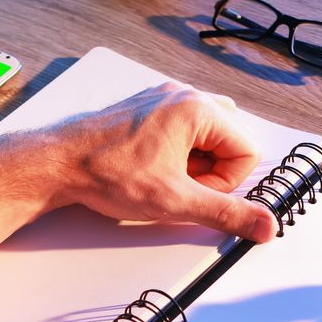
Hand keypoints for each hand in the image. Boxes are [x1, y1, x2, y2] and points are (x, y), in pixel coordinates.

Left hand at [5, 81, 276, 241]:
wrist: (56, 163)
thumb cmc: (107, 173)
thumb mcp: (176, 201)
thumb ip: (227, 214)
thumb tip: (266, 225)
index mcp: (199, 109)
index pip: (246, 151)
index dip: (226, 182)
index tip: (196, 192)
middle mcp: (183, 96)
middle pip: (229, 140)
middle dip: (212, 170)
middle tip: (179, 185)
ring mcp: (162, 100)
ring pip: (204, 137)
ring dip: (194, 164)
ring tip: (162, 178)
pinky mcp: (145, 110)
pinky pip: (179, 131)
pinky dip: (174, 154)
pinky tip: (147, 170)